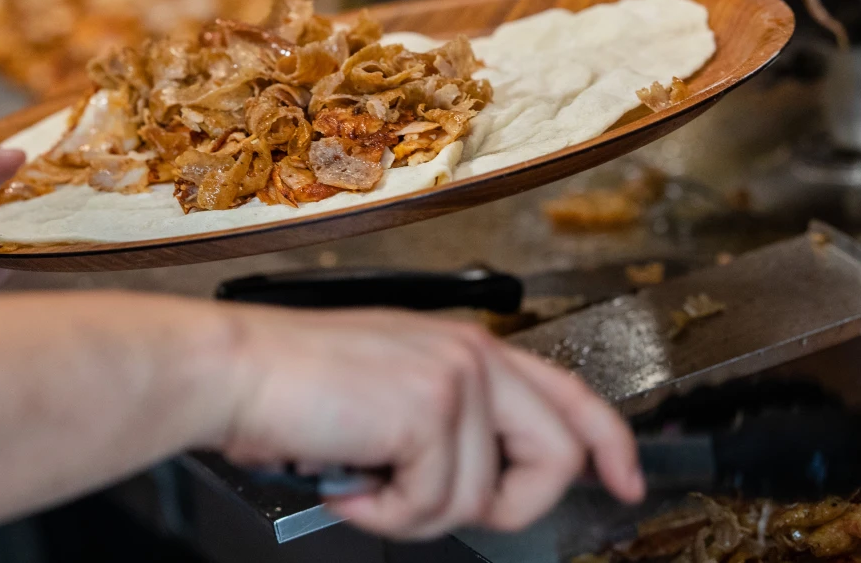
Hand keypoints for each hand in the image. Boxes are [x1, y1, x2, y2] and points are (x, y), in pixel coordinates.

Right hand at [214, 307, 644, 539]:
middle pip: (557, 455)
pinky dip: (386, 513)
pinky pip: (437, 503)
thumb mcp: (389, 392)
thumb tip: (481, 484)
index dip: (610, 444)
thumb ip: (448, 422)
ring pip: (483, 497)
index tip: (626, 482)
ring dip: (413, 512)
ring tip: (361, 483)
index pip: (568, 393)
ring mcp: (458, 377)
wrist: (234, 370)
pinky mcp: (434, 407)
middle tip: (430, 507)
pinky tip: (348, 482)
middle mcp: (473, 353)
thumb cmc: (290, 387)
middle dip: (505, 507)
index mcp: (466, 347)